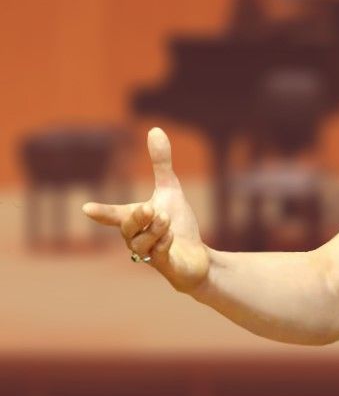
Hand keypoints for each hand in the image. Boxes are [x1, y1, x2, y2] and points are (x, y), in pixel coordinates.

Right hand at [82, 128, 209, 293]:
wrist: (195, 256)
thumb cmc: (176, 224)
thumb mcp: (170, 189)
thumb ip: (160, 163)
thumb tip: (155, 129)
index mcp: (134, 220)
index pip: (113, 215)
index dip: (101, 212)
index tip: (86, 208)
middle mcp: (136, 239)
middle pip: (128, 229)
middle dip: (138, 218)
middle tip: (151, 208)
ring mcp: (148, 254)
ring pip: (143, 243)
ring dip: (157, 229)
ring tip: (167, 220)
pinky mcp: (164, 266)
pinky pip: (159, 255)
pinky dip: (165, 244)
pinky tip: (172, 237)